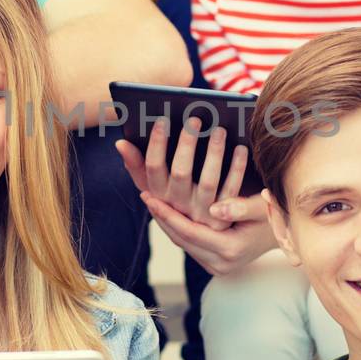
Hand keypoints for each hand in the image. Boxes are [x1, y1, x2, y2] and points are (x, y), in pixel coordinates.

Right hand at [117, 117, 246, 226]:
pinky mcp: (223, 218)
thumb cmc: (175, 199)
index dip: (156, 143)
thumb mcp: (154, 186)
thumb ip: (137, 165)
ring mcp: (201, 213)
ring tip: (219, 129)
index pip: (152, 167)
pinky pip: (231, 190)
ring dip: (214, 153)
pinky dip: (237, 167)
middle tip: (195, 119)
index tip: (162, 120)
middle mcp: (178, 206)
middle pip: (180, 172)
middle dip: (186, 144)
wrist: (207, 240)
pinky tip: (241, 147)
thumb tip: (120, 143)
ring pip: (208, 181)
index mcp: (158, 195)